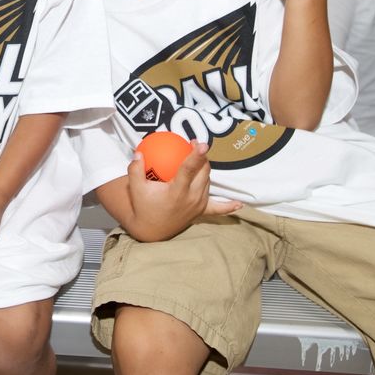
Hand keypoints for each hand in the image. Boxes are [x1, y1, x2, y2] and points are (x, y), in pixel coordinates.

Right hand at [126, 142, 241, 241]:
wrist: (150, 230)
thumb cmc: (143, 206)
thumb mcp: (134, 189)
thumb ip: (135, 170)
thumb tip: (139, 152)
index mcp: (177, 192)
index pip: (189, 170)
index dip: (196, 156)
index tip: (202, 144)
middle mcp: (192, 198)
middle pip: (204, 171)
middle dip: (202, 156)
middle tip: (194, 144)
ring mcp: (199, 205)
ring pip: (208, 180)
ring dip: (205, 167)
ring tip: (199, 156)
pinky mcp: (202, 212)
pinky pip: (219, 209)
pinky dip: (229, 206)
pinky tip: (239, 203)